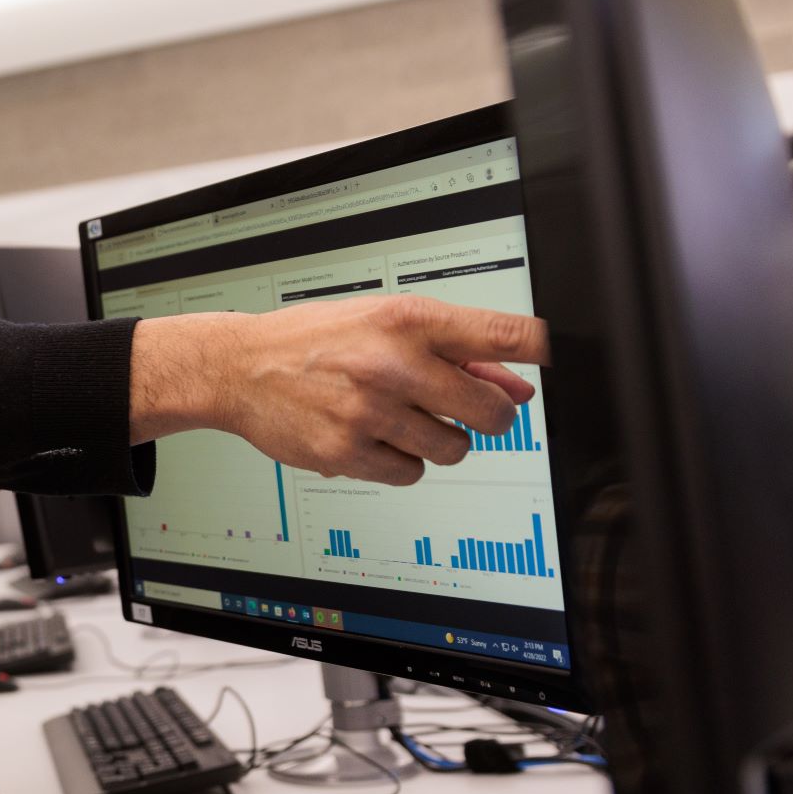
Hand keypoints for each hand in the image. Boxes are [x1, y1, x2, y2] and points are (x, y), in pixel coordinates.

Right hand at [128, 296, 547, 484]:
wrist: (240, 367)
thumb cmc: (316, 340)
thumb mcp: (385, 324)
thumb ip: (454, 352)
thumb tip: (516, 386)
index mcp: (408, 320)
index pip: (505, 334)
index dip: (542, 352)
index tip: (552, 363)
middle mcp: (392, 363)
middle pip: (493, 410)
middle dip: (490, 416)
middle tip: (466, 410)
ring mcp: (370, 411)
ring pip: (455, 449)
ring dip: (441, 441)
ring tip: (404, 420)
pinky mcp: (347, 452)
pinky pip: (411, 473)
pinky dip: (401, 462)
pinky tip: (374, 438)